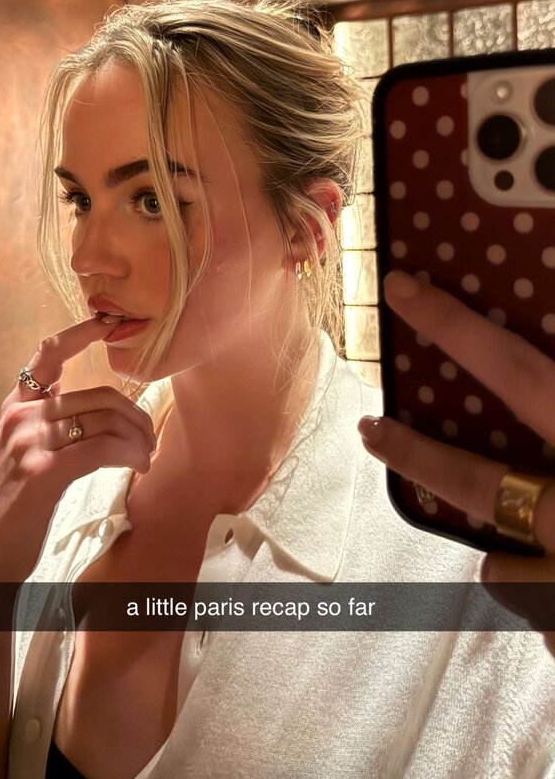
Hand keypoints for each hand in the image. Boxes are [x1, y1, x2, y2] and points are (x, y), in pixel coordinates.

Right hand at [0, 316, 155, 581]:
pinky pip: (103, 448)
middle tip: (149, 439)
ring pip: (106, 420)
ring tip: (146, 457)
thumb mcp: (18, 449)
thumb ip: (40, 417)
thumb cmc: (10, 505)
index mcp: (15, 406)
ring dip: (138, 439)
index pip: (48, 353)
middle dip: (135, 416)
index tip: (108, 322)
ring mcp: (29, 441)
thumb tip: (65, 388)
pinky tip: (138, 465)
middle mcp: (21, 416)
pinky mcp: (42, 470)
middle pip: (98, 395)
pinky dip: (130, 454)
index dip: (80, 332)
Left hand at [357, 269, 554, 655]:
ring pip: (503, 567)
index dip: (453, 327)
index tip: (401, 288)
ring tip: (500, 550)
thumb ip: (554, 394)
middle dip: (414, 454)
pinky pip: (552, 620)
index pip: (516, 373)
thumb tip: (543, 353)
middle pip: (476, 484)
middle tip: (372, 430)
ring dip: (505, 558)